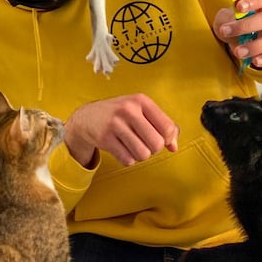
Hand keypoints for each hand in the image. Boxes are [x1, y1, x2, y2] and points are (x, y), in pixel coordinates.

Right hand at [64, 94, 178, 167]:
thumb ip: (162, 126)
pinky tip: (121, 149)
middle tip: (144, 143)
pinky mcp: (105, 138)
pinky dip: (127, 159)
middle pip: (157, 144)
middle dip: (153, 149)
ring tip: (133, 146)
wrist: (87, 117)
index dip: (168, 139)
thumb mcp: (141, 112)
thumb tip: (174, 147)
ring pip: (143, 154)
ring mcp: (115, 124)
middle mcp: (128, 110)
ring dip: (140, 155)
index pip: (168, 127)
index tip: (160, 139)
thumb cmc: (120, 115)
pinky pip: (127, 160)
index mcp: (141, 101)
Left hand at [213, 0, 261, 68]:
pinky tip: (255, 61)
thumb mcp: (226, 18)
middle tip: (226, 31)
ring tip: (238, 52)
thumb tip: (230, 21)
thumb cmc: (235, 24)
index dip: (253, 1)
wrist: (238, 41)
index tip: (239, 7)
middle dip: (246, 26)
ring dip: (255, 46)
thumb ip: (227, 18)